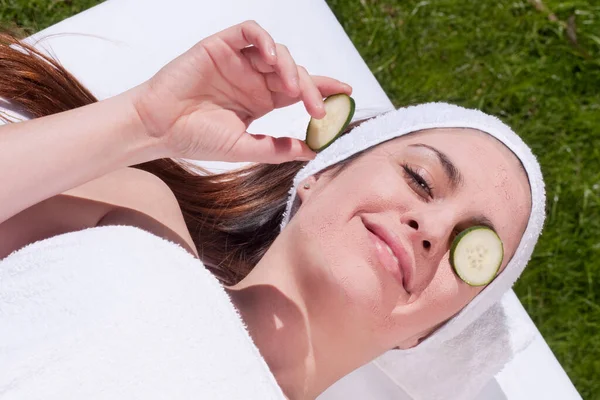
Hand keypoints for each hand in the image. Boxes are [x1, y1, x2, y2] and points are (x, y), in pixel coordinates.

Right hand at [134, 20, 351, 163]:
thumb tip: (314, 151)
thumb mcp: (247, 147)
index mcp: (262, 100)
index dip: (323, 88)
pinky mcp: (221, 46)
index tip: (346, 93)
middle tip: (317, 108)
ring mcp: (238, 61)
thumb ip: (280, 147)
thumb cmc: (197, 138)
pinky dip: (264, 40)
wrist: (160, 128)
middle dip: (311, 87)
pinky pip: (249, 31)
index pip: (299, 90)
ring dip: (290, 67)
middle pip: (293, 72)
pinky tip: (270, 58)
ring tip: (291, 90)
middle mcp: (253, 79)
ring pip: (276, 52)